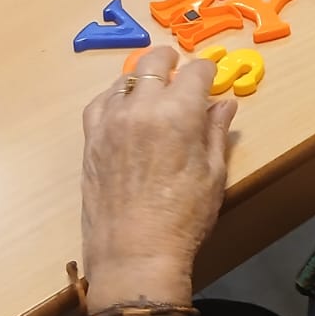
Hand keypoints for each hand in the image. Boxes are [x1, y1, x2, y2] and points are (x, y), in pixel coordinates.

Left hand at [80, 47, 237, 311]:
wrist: (135, 254)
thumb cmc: (185, 218)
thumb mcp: (213, 173)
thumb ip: (216, 132)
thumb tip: (223, 104)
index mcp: (179, 113)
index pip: (196, 71)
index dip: (208, 71)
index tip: (212, 78)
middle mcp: (142, 107)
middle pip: (154, 61)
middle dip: (172, 61)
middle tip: (181, 71)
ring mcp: (111, 121)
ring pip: (126, 79)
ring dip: (143, 79)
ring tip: (154, 92)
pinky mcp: (91, 139)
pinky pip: (100, 102)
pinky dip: (115, 97)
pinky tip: (125, 109)